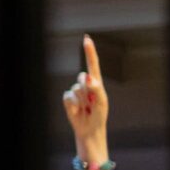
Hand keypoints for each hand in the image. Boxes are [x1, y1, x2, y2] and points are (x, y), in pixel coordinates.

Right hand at [63, 35, 108, 154]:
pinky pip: (67, 96)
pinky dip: (73, 104)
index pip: (92, 64)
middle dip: (86, 87)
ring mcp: (76, 92)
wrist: (89, 130)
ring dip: (81, 100)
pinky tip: (78, 110)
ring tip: (86, 108)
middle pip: (82, 77)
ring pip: (75, 88)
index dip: (89, 51)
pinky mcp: (68, 100)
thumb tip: (87, 76)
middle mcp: (86, 85)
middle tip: (91, 101)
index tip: (86, 39)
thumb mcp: (101, 101)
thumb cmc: (99, 115)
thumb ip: (96, 88)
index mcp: (96, 83)